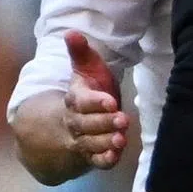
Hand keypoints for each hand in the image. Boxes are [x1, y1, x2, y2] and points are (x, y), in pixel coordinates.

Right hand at [63, 31, 128, 168]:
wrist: (77, 117)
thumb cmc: (89, 87)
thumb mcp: (86, 68)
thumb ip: (80, 52)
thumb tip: (70, 32)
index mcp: (75, 99)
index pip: (81, 102)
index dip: (95, 102)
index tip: (111, 101)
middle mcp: (75, 121)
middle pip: (85, 124)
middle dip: (104, 122)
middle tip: (122, 119)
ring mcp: (82, 138)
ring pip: (90, 142)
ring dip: (104, 142)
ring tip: (120, 139)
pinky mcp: (91, 152)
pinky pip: (94, 160)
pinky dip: (103, 160)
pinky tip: (114, 157)